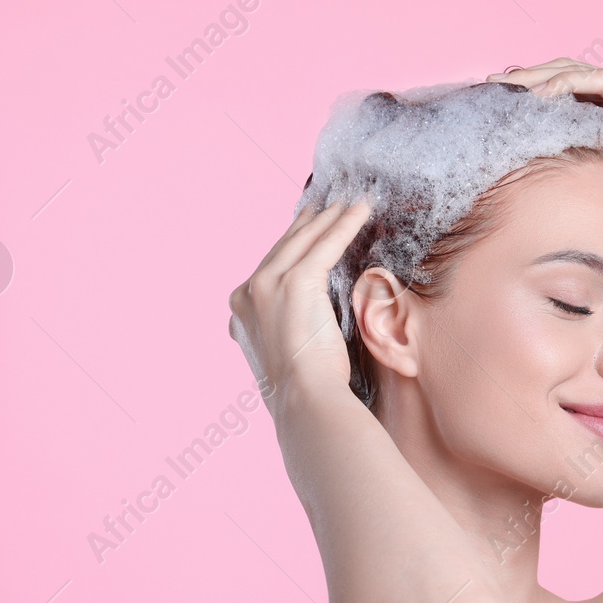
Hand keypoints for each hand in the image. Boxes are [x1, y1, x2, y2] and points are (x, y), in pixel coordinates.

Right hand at [228, 199, 371, 405]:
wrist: (305, 400)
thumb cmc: (304, 390)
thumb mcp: (283, 356)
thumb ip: (282, 333)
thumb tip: (300, 326)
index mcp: (241, 313)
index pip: (269, 268)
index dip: (290, 246)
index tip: (304, 228)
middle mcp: (247, 293)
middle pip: (284, 248)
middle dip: (308, 224)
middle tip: (325, 204)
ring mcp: (267, 285)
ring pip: (304, 241)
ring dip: (329, 218)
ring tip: (348, 202)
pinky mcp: (295, 282)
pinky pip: (326, 244)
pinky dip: (345, 224)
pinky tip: (361, 210)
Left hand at [487, 58, 602, 232]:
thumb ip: (597, 173)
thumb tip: (555, 189)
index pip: (570, 91)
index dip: (533, 92)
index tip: (499, 106)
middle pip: (567, 73)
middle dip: (526, 78)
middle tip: (490, 89)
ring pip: (577, 71)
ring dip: (537, 76)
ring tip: (504, 88)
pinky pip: (598, 83)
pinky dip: (565, 85)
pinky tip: (539, 98)